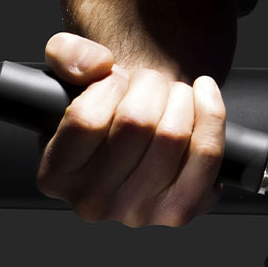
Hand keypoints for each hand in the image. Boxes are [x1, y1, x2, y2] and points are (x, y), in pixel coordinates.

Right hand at [37, 32, 227, 226]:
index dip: (110, 85)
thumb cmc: (105, 106)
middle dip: (150, 84)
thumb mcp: (68, 72)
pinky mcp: (180, 211)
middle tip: (150, 82)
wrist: (141, 136)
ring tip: (173, 92)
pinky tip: (203, 96)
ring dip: (181, 96)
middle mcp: (92, 203)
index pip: (86, 119)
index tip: (117, 78)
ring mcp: (137, 212)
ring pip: (173, 135)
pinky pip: (207, 154)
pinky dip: (212, 114)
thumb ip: (66, 54)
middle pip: (136, 123)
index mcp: (55, 175)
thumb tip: (96, 66)